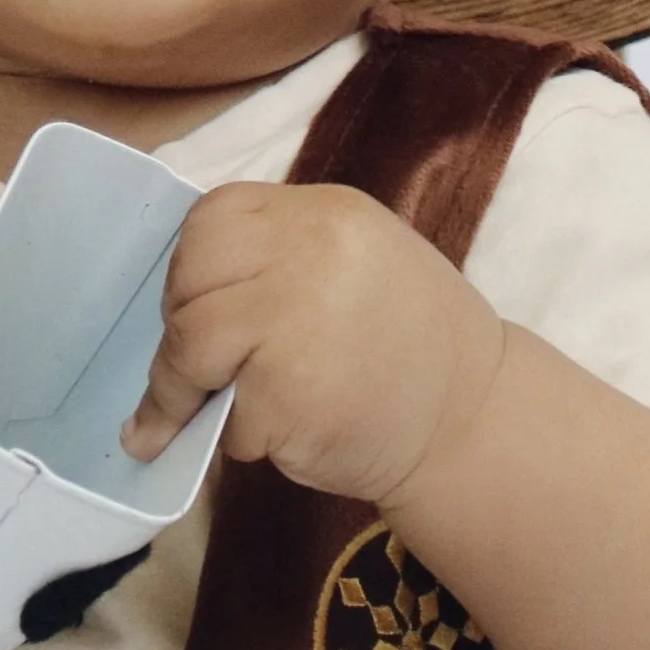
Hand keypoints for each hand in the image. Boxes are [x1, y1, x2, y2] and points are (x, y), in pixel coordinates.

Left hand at [121, 180, 505, 507]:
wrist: (472, 421)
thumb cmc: (408, 343)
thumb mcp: (354, 260)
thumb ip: (279, 254)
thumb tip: (190, 285)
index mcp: (323, 214)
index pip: (212, 219)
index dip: (193, 265)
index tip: (198, 301)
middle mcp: (306, 255)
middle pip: (190, 278)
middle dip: (177, 325)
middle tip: (194, 361)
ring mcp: (291, 322)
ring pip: (188, 346)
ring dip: (179, 390)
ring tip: (194, 411)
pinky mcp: (281, 395)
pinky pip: (221, 413)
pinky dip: (233, 433)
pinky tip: (272, 436)